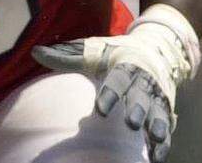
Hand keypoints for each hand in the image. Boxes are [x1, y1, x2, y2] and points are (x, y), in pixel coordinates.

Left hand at [31, 4, 200, 162]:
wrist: (154, 49)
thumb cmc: (113, 53)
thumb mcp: (91, 51)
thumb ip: (65, 57)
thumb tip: (35, 53)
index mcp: (125, 64)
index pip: (118, 79)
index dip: (111, 93)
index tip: (101, 110)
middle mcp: (143, 81)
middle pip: (142, 96)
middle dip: (138, 109)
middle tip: (132, 124)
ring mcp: (156, 96)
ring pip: (159, 111)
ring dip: (158, 124)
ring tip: (155, 139)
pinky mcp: (165, 109)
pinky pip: (167, 126)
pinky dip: (164, 140)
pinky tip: (158, 155)